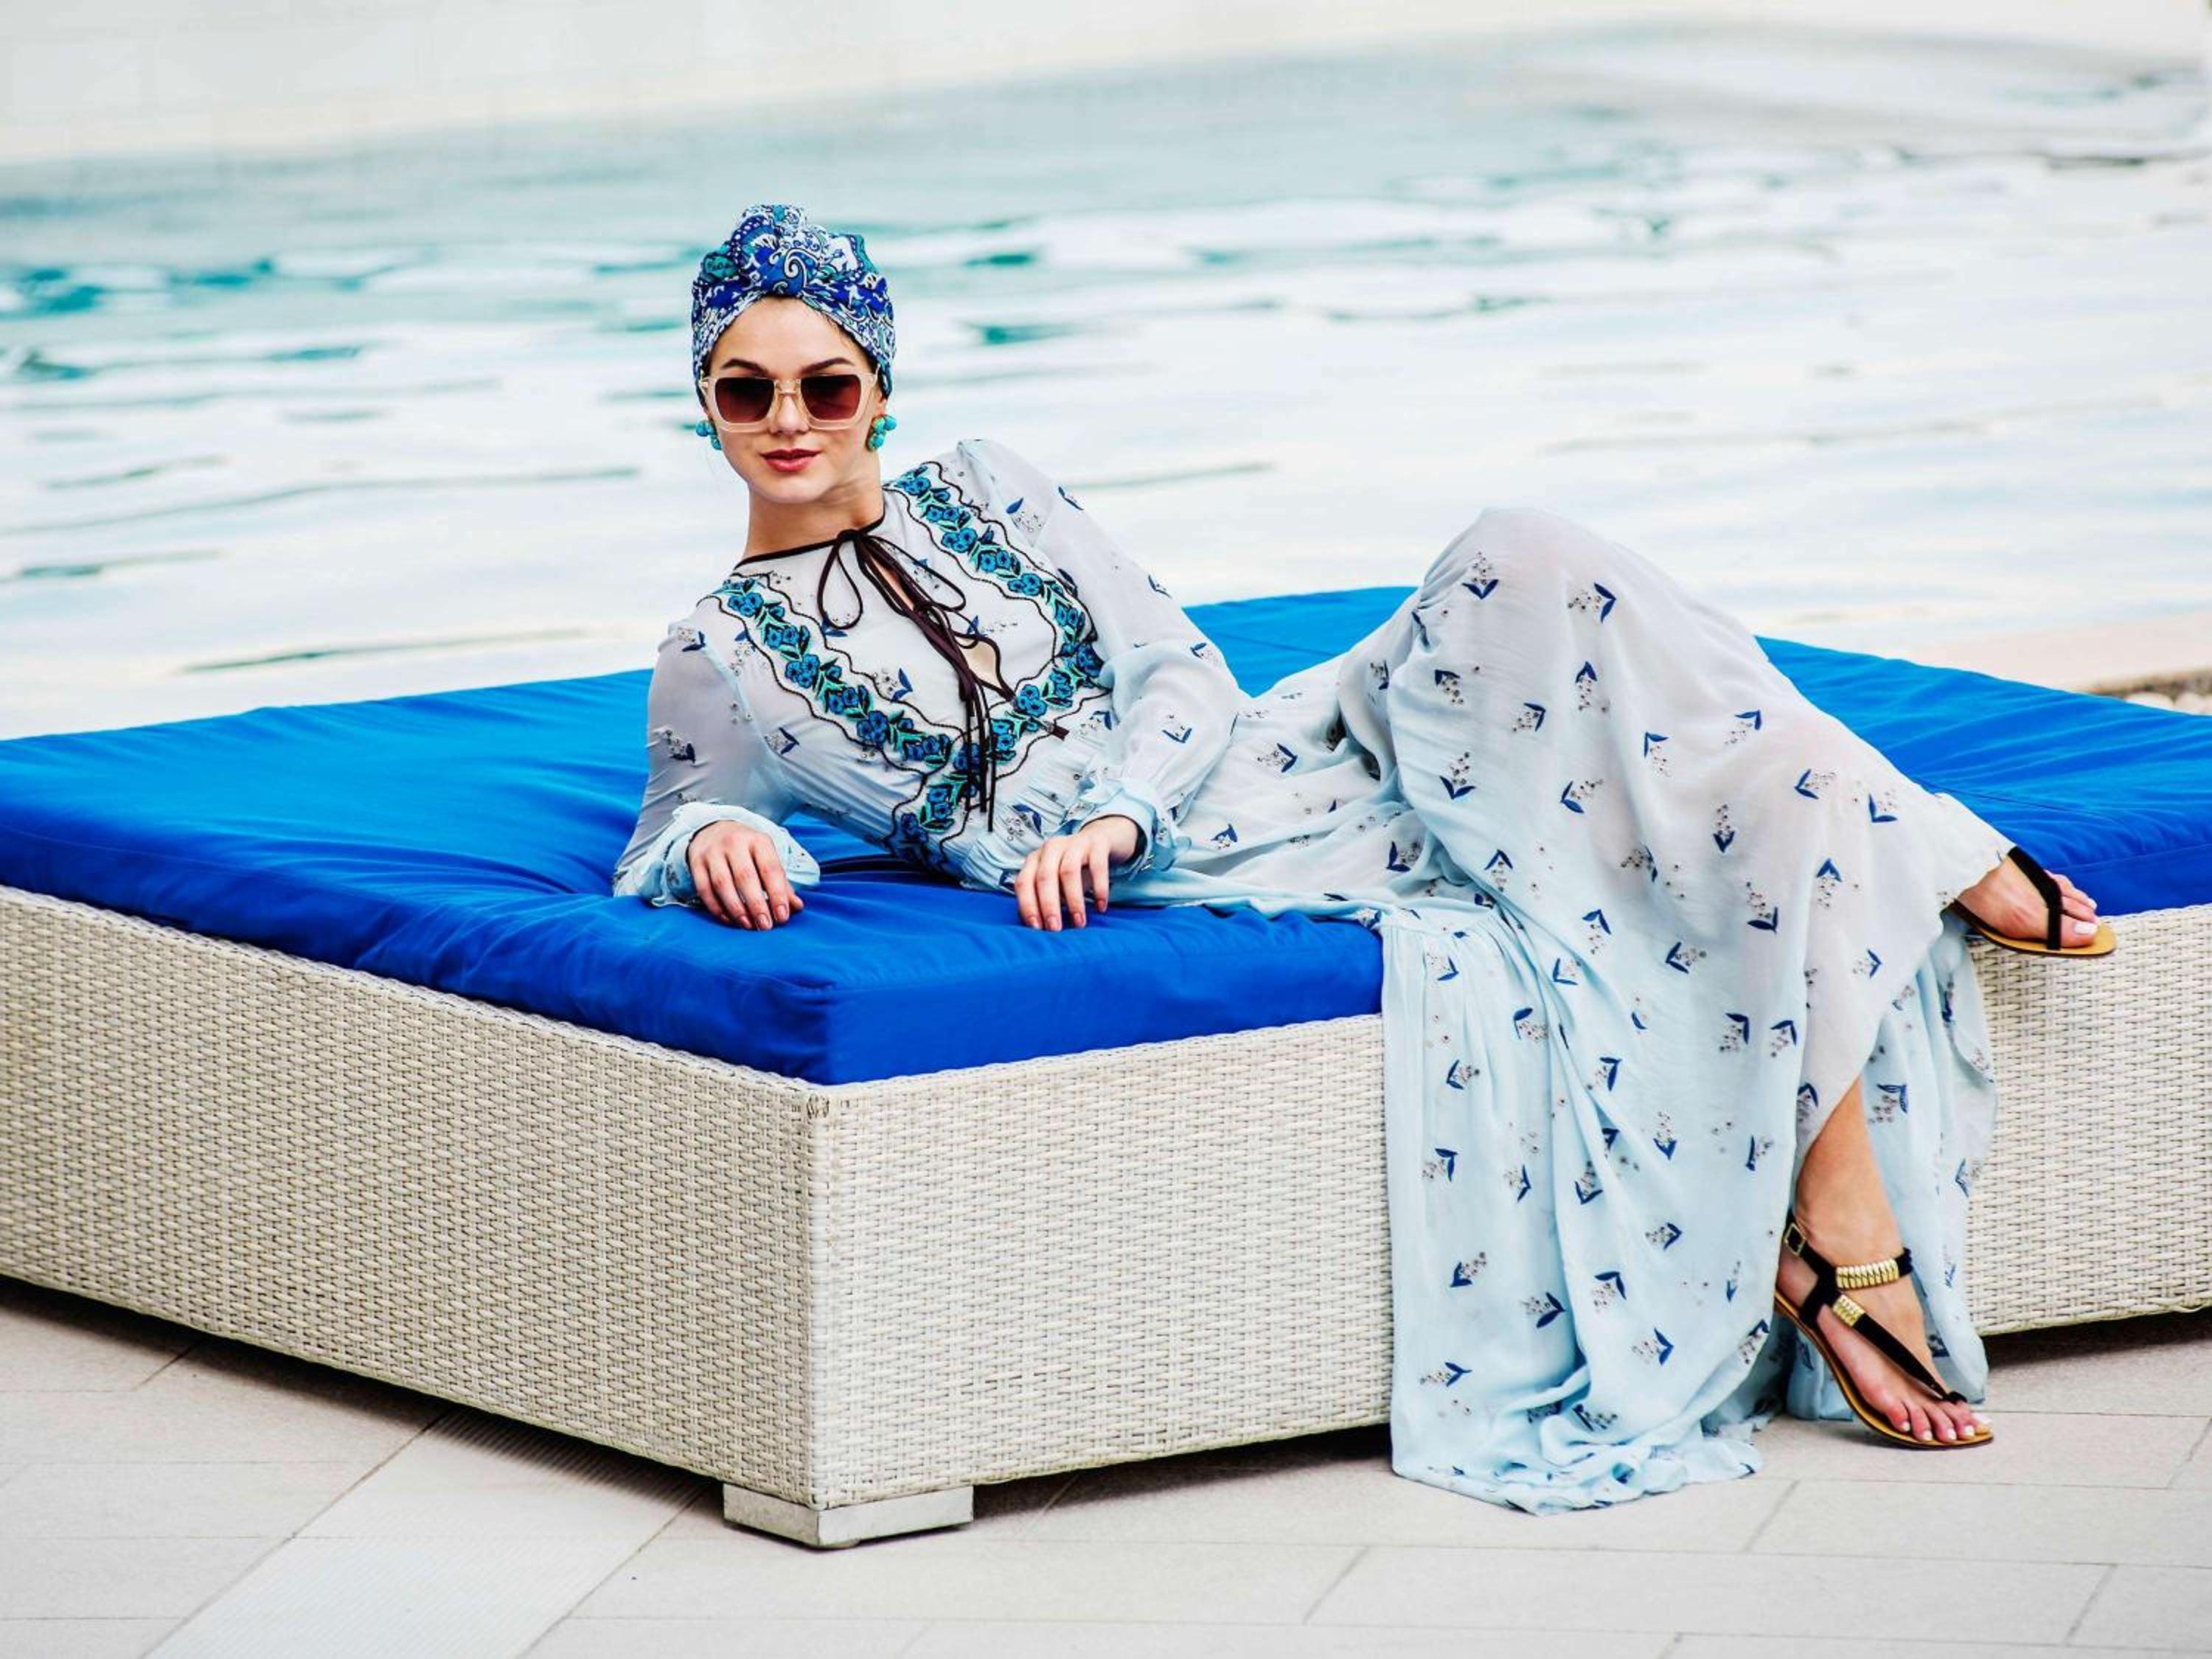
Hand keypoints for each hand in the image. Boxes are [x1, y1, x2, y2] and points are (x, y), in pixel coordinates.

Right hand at [688, 819, 806, 928]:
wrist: (714, 830)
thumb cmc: (747, 850)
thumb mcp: (766, 858)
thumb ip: (781, 883)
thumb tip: (797, 907)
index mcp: (758, 841)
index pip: (770, 868)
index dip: (777, 894)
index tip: (782, 916)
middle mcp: (734, 843)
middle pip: (745, 877)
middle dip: (756, 905)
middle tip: (765, 926)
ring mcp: (713, 852)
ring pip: (722, 884)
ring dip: (736, 908)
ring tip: (748, 925)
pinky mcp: (696, 863)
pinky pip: (704, 889)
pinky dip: (716, 907)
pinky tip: (728, 919)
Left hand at [1014, 813, 1141, 929]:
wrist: (1102, 840)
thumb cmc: (1073, 868)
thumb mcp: (1055, 883)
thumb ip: (1041, 899)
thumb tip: (1032, 924)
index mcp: (1035, 859)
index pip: (1024, 882)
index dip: (1027, 906)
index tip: (1036, 929)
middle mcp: (1051, 848)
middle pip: (1044, 877)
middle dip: (1048, 905)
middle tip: (1055, 929)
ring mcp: (1074, 843)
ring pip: (1068, 871)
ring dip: (1073, 900)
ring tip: (1079, 922)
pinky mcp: (1097, 843)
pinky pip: (1097, 866)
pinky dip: (1099, 888)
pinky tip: (1101, 907)